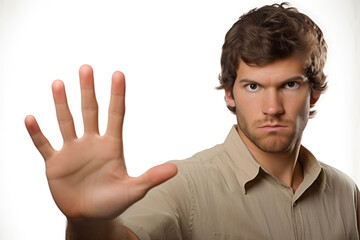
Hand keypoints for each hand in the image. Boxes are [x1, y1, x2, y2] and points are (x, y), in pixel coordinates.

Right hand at [25, 65, 176, 219]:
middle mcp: (91, 143)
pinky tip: (31, 118)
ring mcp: (72, 152)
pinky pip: (44, 145)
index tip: (118, 74)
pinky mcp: (55, 163)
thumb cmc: (113, 202)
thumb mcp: (133, 190)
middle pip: (90, 111)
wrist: (90, 216)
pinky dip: (37, 134)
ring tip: (59, 83)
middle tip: (86, 68)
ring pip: (66, 122)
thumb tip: (176, 169)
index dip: (117, 95)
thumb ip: (151, 178)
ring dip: (62, 104)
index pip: (115, 114)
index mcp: (111, 146)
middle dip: (88, 90)